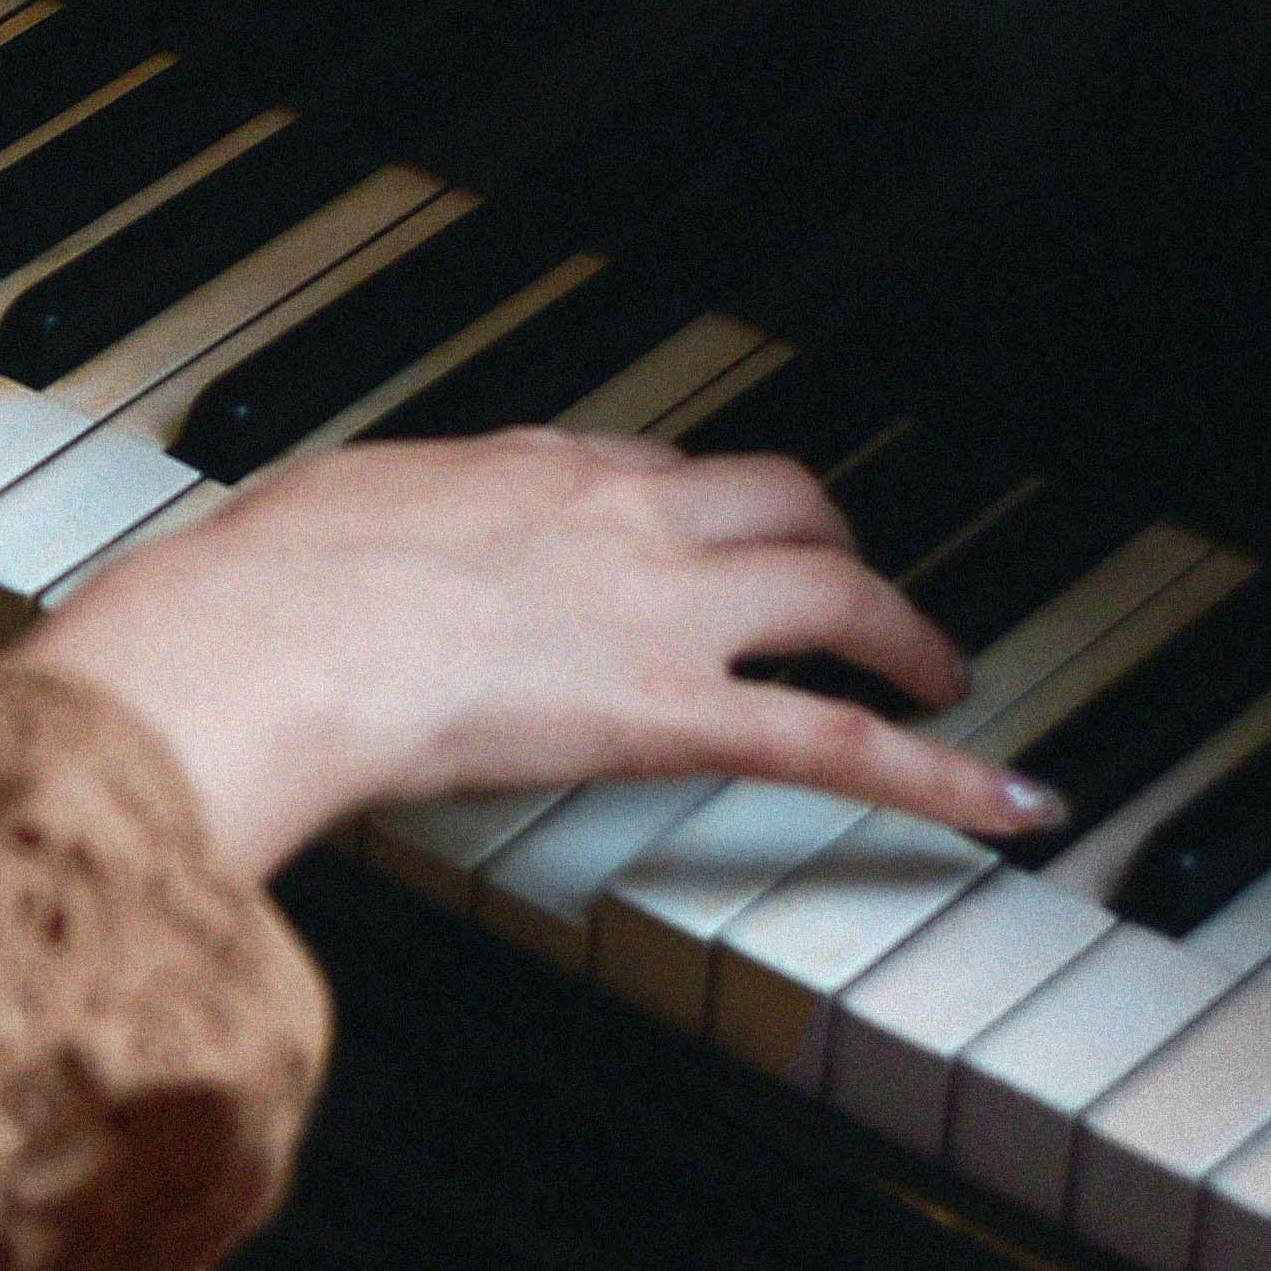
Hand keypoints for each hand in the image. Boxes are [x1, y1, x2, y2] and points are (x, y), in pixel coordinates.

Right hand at [48, 431, 1055, 886]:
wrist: (267, 634)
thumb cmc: (259, 588)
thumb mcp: (324, 526)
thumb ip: (374, 540)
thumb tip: (350, 560)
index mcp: (530, 466)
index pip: (665, 470)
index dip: (715, 511)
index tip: (726, 538)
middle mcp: (620, 516)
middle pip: (782, 501)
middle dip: (837, 545)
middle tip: (860, 596)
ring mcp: (659, 607)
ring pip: (837, 591)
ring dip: (906, 632)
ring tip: (942, 676)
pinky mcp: (675, 714)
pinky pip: (842, 743)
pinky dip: (945, 776)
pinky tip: (1011, 804)